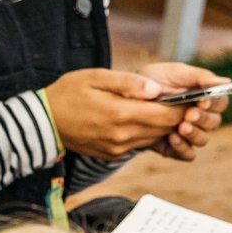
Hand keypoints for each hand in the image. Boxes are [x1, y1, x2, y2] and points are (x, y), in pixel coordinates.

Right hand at [41, 68, 184, 159]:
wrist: (42, 121)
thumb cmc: (68, 93)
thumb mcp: (96, 77)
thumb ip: (129, 82)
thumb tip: (158, 89)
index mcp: (120, 113)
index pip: (166, 114)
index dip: (183, 106)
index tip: (189, 96)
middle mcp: (122, 136)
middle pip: (164, 128)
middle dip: (176, 116)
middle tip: (182, 102)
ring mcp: (117, 148)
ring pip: (154, 138)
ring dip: (162, 126)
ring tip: (162, 109)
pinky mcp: (111, 155)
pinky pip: (138, 145)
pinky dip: (145, 133)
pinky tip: (139, 120)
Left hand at [135, 62, 229, 160]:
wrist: (126, 96)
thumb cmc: (154, 79)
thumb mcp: (173, 72)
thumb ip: (198, 76)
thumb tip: (225, 81)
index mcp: (204, 97)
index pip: (220, 102)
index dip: (215, 103)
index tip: (203, 100)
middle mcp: (199, 117)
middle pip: (214, 123)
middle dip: (203, 119)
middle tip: (189, 114)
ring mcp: (187, 133)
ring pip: (202, 140)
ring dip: (194, 134)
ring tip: (180, 126)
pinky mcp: (174, 147)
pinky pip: (187, 154)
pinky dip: (183, 148)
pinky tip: (172, 138)